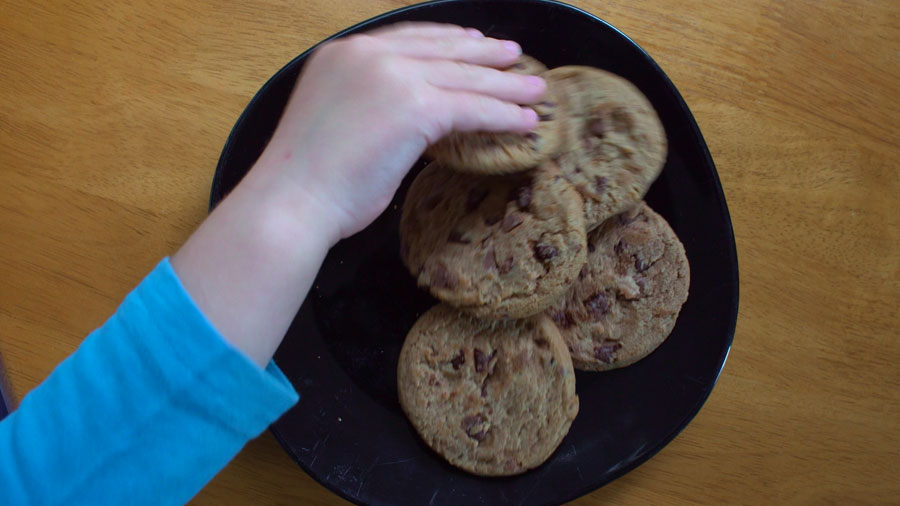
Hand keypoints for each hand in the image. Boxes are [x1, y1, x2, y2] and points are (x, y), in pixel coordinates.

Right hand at [172, 23, 545, 367]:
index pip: (410, 37)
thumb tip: (408, 116)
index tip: (473, 41)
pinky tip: (526, 122)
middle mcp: (368, 54)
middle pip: (444, 49)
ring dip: (506, 85)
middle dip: (484, 54)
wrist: (292, 201)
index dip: (449, 40)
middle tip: (514, 56)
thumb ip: (370, 105)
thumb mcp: (337, 120)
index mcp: (344, 53)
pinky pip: (472, 108)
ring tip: (535, 89)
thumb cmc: (306, 179)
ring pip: (464, 77)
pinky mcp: (415, 108)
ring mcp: (392, 77)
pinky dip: (503, 116)